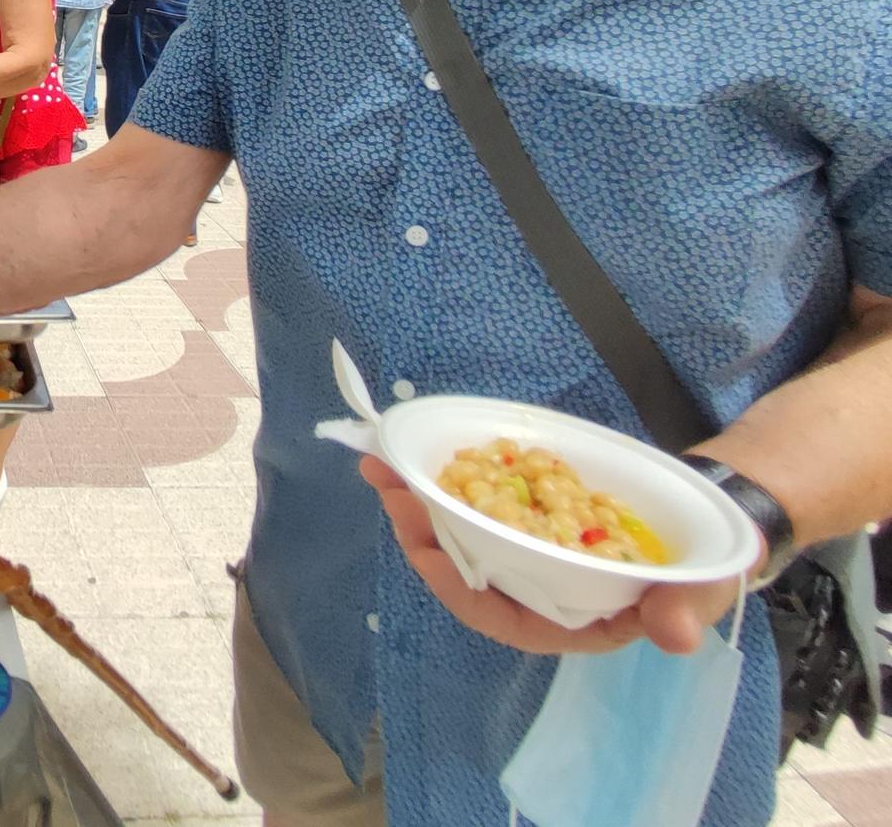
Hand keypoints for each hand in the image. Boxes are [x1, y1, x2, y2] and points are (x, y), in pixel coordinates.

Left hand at [360, 455, 747, 655]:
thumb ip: (683, 610)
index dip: (458, 589)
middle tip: (390, 489)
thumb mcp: (700, 591)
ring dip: (422, 502)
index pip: (498, 616)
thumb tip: (673, 635)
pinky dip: (450, 478)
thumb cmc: (699, 569)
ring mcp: (527, 548)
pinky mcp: (528, 512)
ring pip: (463, 533)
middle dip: (422, 534)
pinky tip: (419, 453)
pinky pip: (480, 500)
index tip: (426, 556)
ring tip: (384, 465)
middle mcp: (535, 588)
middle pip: (465, 569)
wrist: (704, 520)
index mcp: (565, 621)